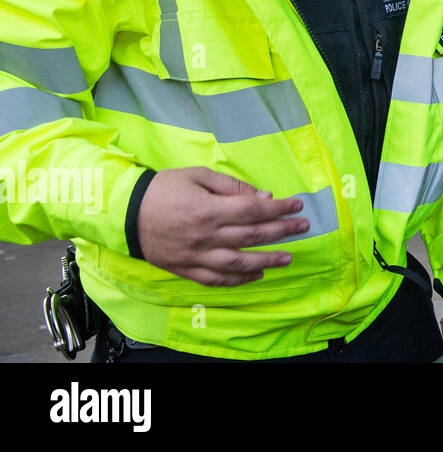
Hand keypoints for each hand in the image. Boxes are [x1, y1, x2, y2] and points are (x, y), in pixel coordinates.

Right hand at [137, 167, 309, 285]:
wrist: (124, 213)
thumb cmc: (164, 188)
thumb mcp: (198, 176)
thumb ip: (232, 186)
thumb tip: (263, 196)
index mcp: (209, 210)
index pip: (254, 210)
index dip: (280, 208)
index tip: (298, 206)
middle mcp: (205, 236)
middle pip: (252, 236)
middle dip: (283, 231)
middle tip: (303, 227)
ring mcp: (196, 256)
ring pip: (238, 263)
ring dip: (267, 261)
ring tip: (288, 258)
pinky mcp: (185, 269)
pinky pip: (216, 279)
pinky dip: (238, 280)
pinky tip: (255, 275)